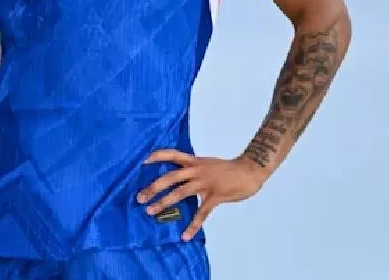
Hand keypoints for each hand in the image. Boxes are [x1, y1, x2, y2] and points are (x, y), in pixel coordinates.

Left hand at [136, 149, 268, 240]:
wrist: (249, 170)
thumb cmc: (227, 168)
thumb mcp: (207, 163)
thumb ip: (193, 168)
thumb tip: (179, 175)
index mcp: (194, 161)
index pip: (172, 154)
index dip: (157, 156)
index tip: (143, 161)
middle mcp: (197, 170)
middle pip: (171, 177)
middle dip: (154, 187)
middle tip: (140, 197)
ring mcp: (206, 183)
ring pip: (181, 193)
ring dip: (164, 203)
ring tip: (151, 211)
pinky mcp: (215, 196)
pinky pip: (202, 213)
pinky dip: (193, 225)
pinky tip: (185, 235)